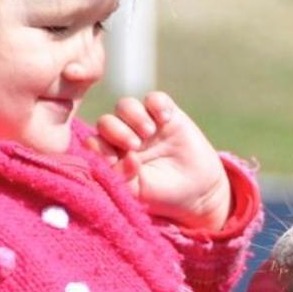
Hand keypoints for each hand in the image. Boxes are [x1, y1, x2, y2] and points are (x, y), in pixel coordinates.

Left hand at [89, 91, 229, 231]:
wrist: (197, 190)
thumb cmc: (161, 193)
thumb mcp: (137, 191)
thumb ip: (121, 176)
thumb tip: (122, 157)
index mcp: (112, 155)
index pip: (95, 142)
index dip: (99, 147)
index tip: (113, 160)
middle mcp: (124, 136)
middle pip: (107, 121)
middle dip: (117, 131)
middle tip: (135, 146)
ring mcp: (146, 124)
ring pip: (126, 105)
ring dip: (134, 117)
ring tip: (149, 133)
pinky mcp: (168, 114)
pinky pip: (155, 98)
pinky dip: (157, 105)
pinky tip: (164, 120)